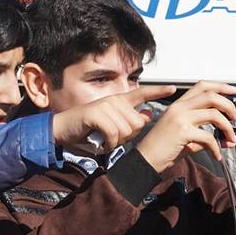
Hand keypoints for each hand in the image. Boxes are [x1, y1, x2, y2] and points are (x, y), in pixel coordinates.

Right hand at [52, 85, 177, 152]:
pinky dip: (109, 144)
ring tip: (105, 142)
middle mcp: (114, 100)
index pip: (142, 93)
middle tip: (113, 140)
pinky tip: (102, 145)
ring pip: (126, 130)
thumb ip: (128, 122)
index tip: (173, 89)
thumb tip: (146, 116)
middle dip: (127, 138)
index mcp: (119, 102)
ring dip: (116, 143)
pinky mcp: (96, 114)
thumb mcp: (111, 126)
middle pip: (137, 124)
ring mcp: (105, 105)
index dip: (158, 91)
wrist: (62, 130)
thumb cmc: (86, 130)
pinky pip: (113, 134)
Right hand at [135, 81, 235, 171]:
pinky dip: (216, 147)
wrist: (144, 161)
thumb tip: (224, 139)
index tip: (234, 91)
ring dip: (227, 127)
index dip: (220, 86)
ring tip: (231, 138)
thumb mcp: (183, 136)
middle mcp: (179, 108)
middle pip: (211, 95)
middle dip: (229, 105)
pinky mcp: (181, 132)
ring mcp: (179, 119)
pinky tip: (216, 155)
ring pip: (214, 114)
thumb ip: (203, 135)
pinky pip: (208, 137)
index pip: (202, 86)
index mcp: (178, 105)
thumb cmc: (160, 149)